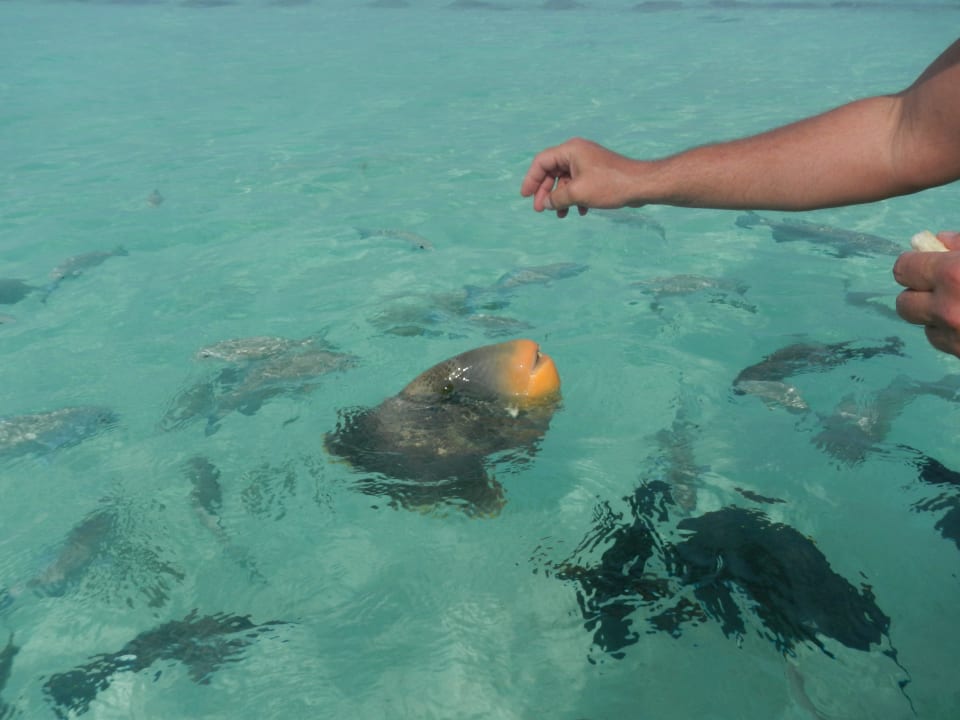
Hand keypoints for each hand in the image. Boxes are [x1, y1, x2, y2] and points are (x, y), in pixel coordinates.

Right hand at [519, 138, 641, 217]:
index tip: (525, 196)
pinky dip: (575, 198)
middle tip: (540, 210)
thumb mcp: (577, 193)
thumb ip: (557, 198)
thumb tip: (545, 204)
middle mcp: (577, 153)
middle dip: (545, 192)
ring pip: (565, 180)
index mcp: (570, 150)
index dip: (531, 179)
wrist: (640, 185)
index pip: (542, 162)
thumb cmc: (610, 185)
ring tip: (560, 215)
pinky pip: (578, 184)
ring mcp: (588, 163)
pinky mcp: (597, 173)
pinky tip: (579, 212)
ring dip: (560, 198)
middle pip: (552, 171)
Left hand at [893, 231, 959, 358]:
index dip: (914, 264)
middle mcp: (948, 311)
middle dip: (919, 293)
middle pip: (904, 303)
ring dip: (937, 317)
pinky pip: (948, 344)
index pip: (904, 268)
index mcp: (954, 275)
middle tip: (943, 286)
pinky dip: (956, 335)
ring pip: (926, 328)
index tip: (927, 261)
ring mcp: (956, 340)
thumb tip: (939, 240)